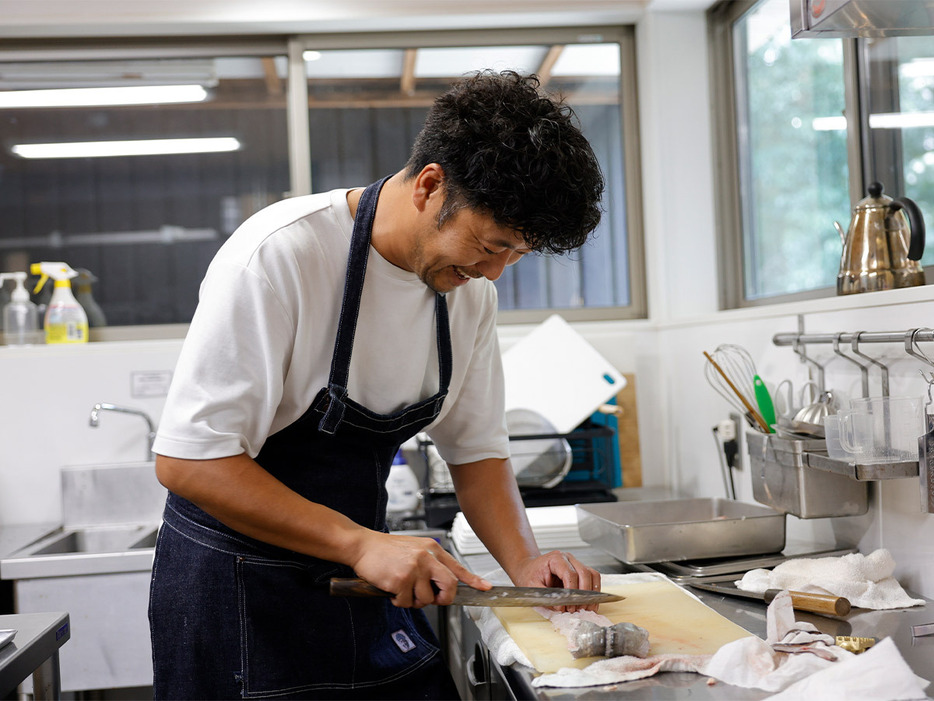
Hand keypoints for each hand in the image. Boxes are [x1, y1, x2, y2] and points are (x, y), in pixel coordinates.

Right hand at [349, 531, 490, 607]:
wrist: (362, 546)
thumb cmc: (386, 550)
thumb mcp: (414, 549)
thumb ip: (429, 563)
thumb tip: (441, 586)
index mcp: (432, 549)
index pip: (457, 567)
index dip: (473, 580)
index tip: (486, 588)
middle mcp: (426, 557)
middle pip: (449, 586)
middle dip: (443, 598)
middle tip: (433, 599)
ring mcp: (414, 568)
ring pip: (426, 598)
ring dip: (414, 600)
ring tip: (402, 587)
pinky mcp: (401, 579)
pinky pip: (406, 602)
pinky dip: (398, 600)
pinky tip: (391, 588)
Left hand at [510, 550, 602, 612]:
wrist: (528, 569)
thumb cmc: (529, 576)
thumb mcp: (532, 587)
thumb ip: (546, 597)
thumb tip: (561, 607)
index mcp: (555, 559)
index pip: (570, 573)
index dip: (572, 591)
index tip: (569, 605)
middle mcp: (568, 558)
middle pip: (584, 573)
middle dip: (584, 594)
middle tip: (578, 609)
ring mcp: (575, 563)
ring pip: (592, 575)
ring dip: (592, 593)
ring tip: (586, 608)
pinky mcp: (579, 571)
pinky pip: (592, 578)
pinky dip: (593, 591)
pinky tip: (589, 603)